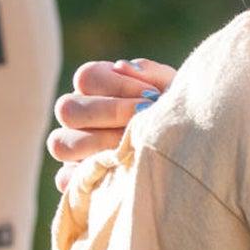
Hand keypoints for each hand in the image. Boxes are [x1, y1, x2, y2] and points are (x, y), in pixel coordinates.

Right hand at [48, 58, 176, 191]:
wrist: (189, 155)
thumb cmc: (175, 117)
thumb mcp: (173, 93)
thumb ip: (153, 75)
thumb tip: (122, 66)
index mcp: (95, 89)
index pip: (86, 77)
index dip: (118, 85)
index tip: (152, 96)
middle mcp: (77, 117)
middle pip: (67, 108)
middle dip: (110, 112)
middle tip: (143, 118)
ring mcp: (72, 150)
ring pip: (60, 144)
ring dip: (98, 143)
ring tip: (133, 146)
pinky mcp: (75, 182)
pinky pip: (65, 180)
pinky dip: (90, 176)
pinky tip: (121, 171)